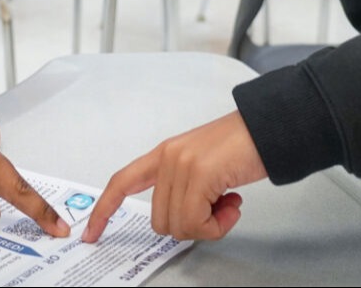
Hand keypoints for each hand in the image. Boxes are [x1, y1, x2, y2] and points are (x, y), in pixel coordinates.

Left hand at [81, 111, 266, 243]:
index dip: (104, 209)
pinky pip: (196, 223)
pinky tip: (235, 204)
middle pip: (160, 220)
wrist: (269, 127)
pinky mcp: (200, 175)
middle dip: (191, 226)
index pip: (122, 182)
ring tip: (229, 204)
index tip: (91, 232)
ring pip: (178, 225)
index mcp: (164, 154)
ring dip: (209, 226)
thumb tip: (184, 222)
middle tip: (218, 210)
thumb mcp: (202, 165)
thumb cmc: (242, 147)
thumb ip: (185, 189)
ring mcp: (182, 165)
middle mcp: (168, 158)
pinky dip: (218, 225)